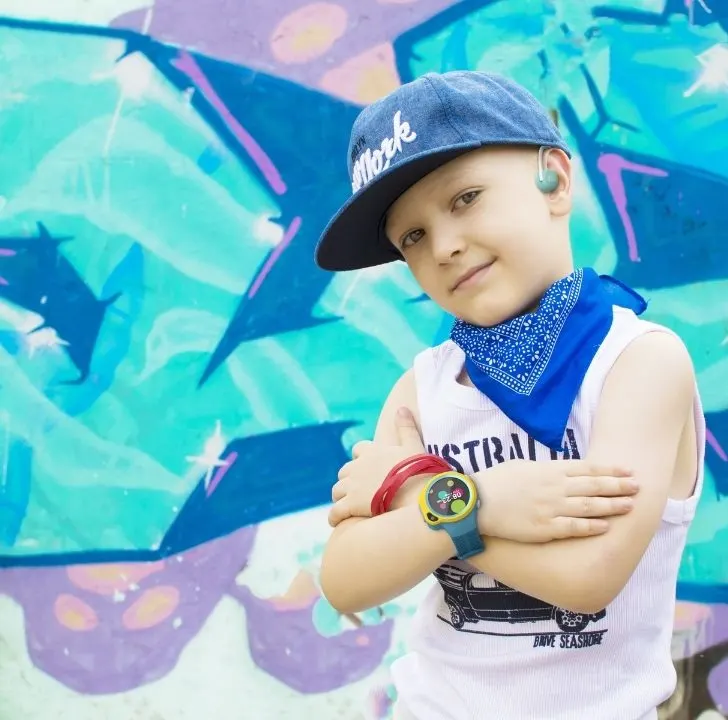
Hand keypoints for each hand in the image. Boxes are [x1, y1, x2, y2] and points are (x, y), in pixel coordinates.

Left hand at [329, 408, 424, 526]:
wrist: (417, 496)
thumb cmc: (419, 471)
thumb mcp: (414, 445)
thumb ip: (406, 427)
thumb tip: (401, 408)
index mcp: (372, 451)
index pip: (358, 450)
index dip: (361, 458)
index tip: (367, 466)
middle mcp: (358, 467)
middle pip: (345, 472)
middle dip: (349, 480)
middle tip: (357, 490)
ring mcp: (353, 486)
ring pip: (337, 490)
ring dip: (341, 497)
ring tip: (347, 506)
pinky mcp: (351, 505)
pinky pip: (335, 512)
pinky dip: (334, 516)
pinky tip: (336, 522)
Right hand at [476, 460, 638, 542]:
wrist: (476, 503)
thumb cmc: (495, 482)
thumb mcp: (522, 466)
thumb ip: (545, 469)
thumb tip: (562, 471)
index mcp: (549, 470)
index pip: (587, 468)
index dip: (610, 470)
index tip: (627, 470)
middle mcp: (555, 488)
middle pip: (594, 486)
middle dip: (619, 486)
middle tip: (639, 486)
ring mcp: (551, 508)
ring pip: (589, 507)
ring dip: (612, 506)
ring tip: (630, 505)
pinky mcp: (545, 528)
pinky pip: (574, 527)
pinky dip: (592, 526)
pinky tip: (606, 526)